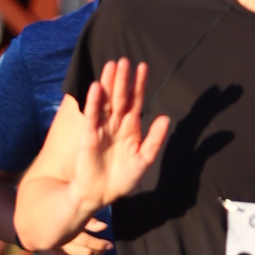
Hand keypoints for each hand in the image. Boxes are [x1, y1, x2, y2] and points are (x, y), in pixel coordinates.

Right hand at [42, 218, 111, 254]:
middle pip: (87, 253)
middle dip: (99, 251)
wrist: (36, 233)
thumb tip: (104, 227)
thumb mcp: (73, 218)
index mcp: (64, 233)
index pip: (86, 242)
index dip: (100, 244)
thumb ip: (88, 221)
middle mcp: (60, 247)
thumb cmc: (60, 224)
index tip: (109, 244)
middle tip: (104, 249)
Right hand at [73, 57, 169, 207]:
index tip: (142, 67)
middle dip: (123, 79)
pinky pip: (92, 116)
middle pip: (120, 97)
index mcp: (130, 127)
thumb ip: (154, 140)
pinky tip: (97, 87)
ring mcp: (101, 128)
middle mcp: (116, 123)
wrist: (101, 193)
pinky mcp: (89, 135)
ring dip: (108, 84)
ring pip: (106, 101)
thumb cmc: (122, 178)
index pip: (135, 100)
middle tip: (125, 60)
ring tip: (111, 65)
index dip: (138, 84)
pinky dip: (94, 102)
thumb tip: (165, 118)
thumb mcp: (143, 159)